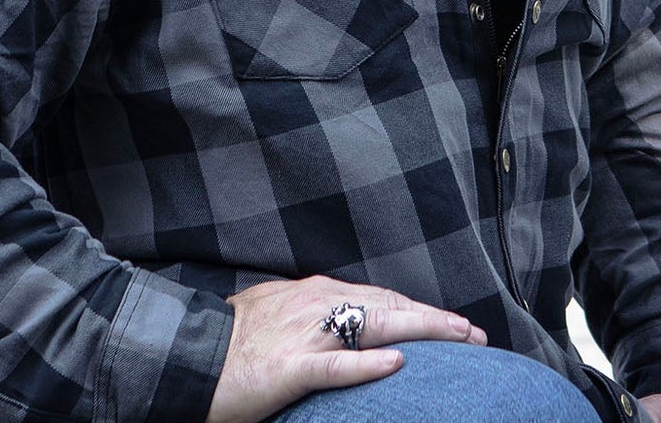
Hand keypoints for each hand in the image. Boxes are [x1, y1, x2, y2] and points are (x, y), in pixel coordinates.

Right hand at [206, 276, 486, 422]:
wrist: (183, 359)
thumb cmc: (230, 346)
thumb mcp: (278, 318)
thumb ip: (315, 318)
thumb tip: (349, 326)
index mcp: (314, 293)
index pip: (382, 298)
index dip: (423, 310)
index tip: (458, 326)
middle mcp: (315, 303)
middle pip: (389, 305)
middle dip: (437, 319)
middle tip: (477, 335)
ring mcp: (301, 334)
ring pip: (373, 325)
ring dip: (421, 330)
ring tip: (459, 339)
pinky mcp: (286, 367)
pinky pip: (333, 365)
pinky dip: (367, 364)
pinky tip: (396, 364)